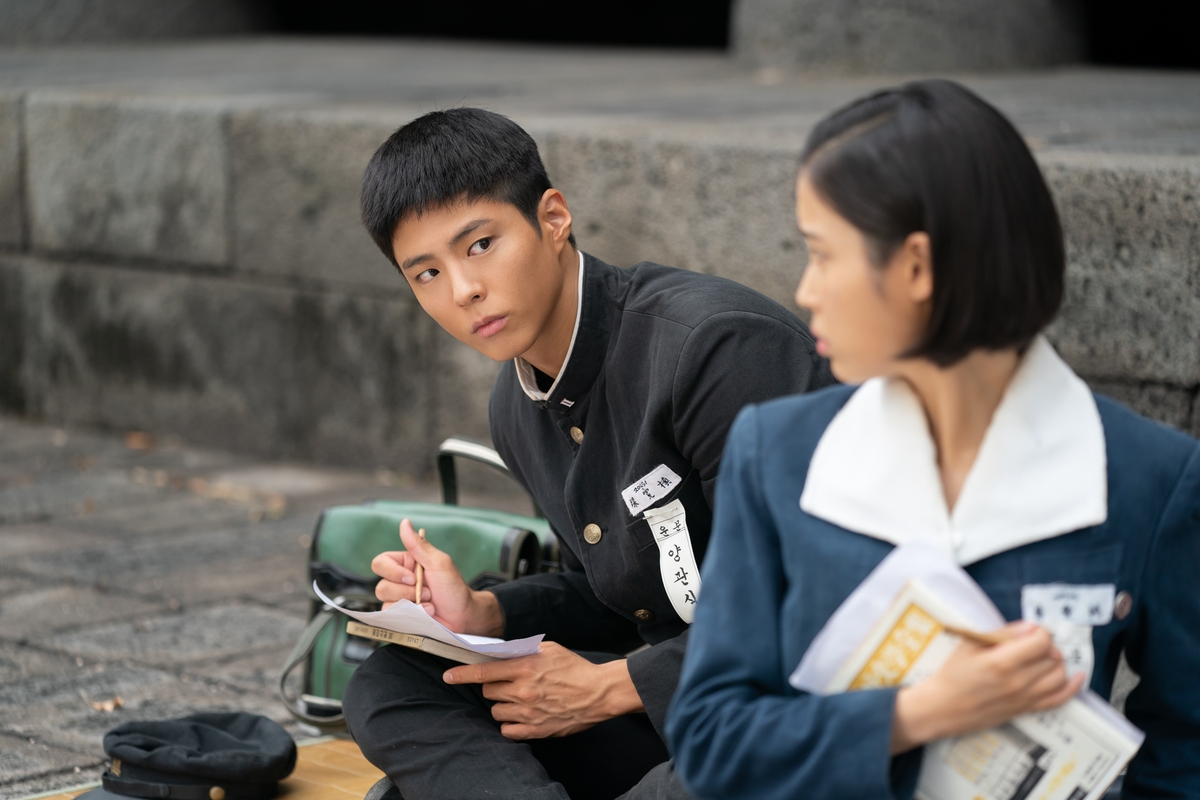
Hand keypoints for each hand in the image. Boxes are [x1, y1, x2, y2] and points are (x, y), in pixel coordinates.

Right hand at [371, 519, 504, 635]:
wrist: (464, 616)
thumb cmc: (454, 587)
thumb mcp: (439, 563)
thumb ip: (419, 545)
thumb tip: (405, 523)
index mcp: (406, 564)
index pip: (381, 563)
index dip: (392, 571)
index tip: (412, 577)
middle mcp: (399, 581)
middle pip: (381, 586)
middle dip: (405, 592)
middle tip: (427, 592)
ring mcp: (400, 600)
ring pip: (385, 602)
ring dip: (411, 604)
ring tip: (430, 603)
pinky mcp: (402, 617)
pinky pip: (391, 617)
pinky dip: (411, 616)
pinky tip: (427, 614)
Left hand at [443, 641, 644, 739]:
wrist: (598, 693)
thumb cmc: (574, 668)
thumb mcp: (549, 649)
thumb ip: (523, 651)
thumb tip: (500, 653)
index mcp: (525, 668)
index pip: (484, 671)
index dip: (462, 674)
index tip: (448, 676)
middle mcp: (523, 691)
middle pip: (489, 691)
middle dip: (494, 686)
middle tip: (509, 683)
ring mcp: (528, 713)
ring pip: (495, 711)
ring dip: (502, 705)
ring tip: (518, 699)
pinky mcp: (535, 730)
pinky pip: (507, 730)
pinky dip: (510, 723)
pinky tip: (521, 714)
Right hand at [891, 621, 1085, 752]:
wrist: (944, 707)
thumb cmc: (953, 673)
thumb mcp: (969, 644)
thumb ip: (1002, 633)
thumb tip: (1030, 627)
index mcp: (1002, 662)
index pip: (1040, 641)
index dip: (1040, 632)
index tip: (1032, 631)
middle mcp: (1018, 681)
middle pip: (1051, 657)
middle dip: (1045, 646)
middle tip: (1032, 643)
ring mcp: (1025, 698)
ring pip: (1059, 675)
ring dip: (1056, 662)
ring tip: (1043, 657)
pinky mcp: (1026, 709)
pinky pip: (1058, 699)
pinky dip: (1071, 687)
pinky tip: (1077, 677)